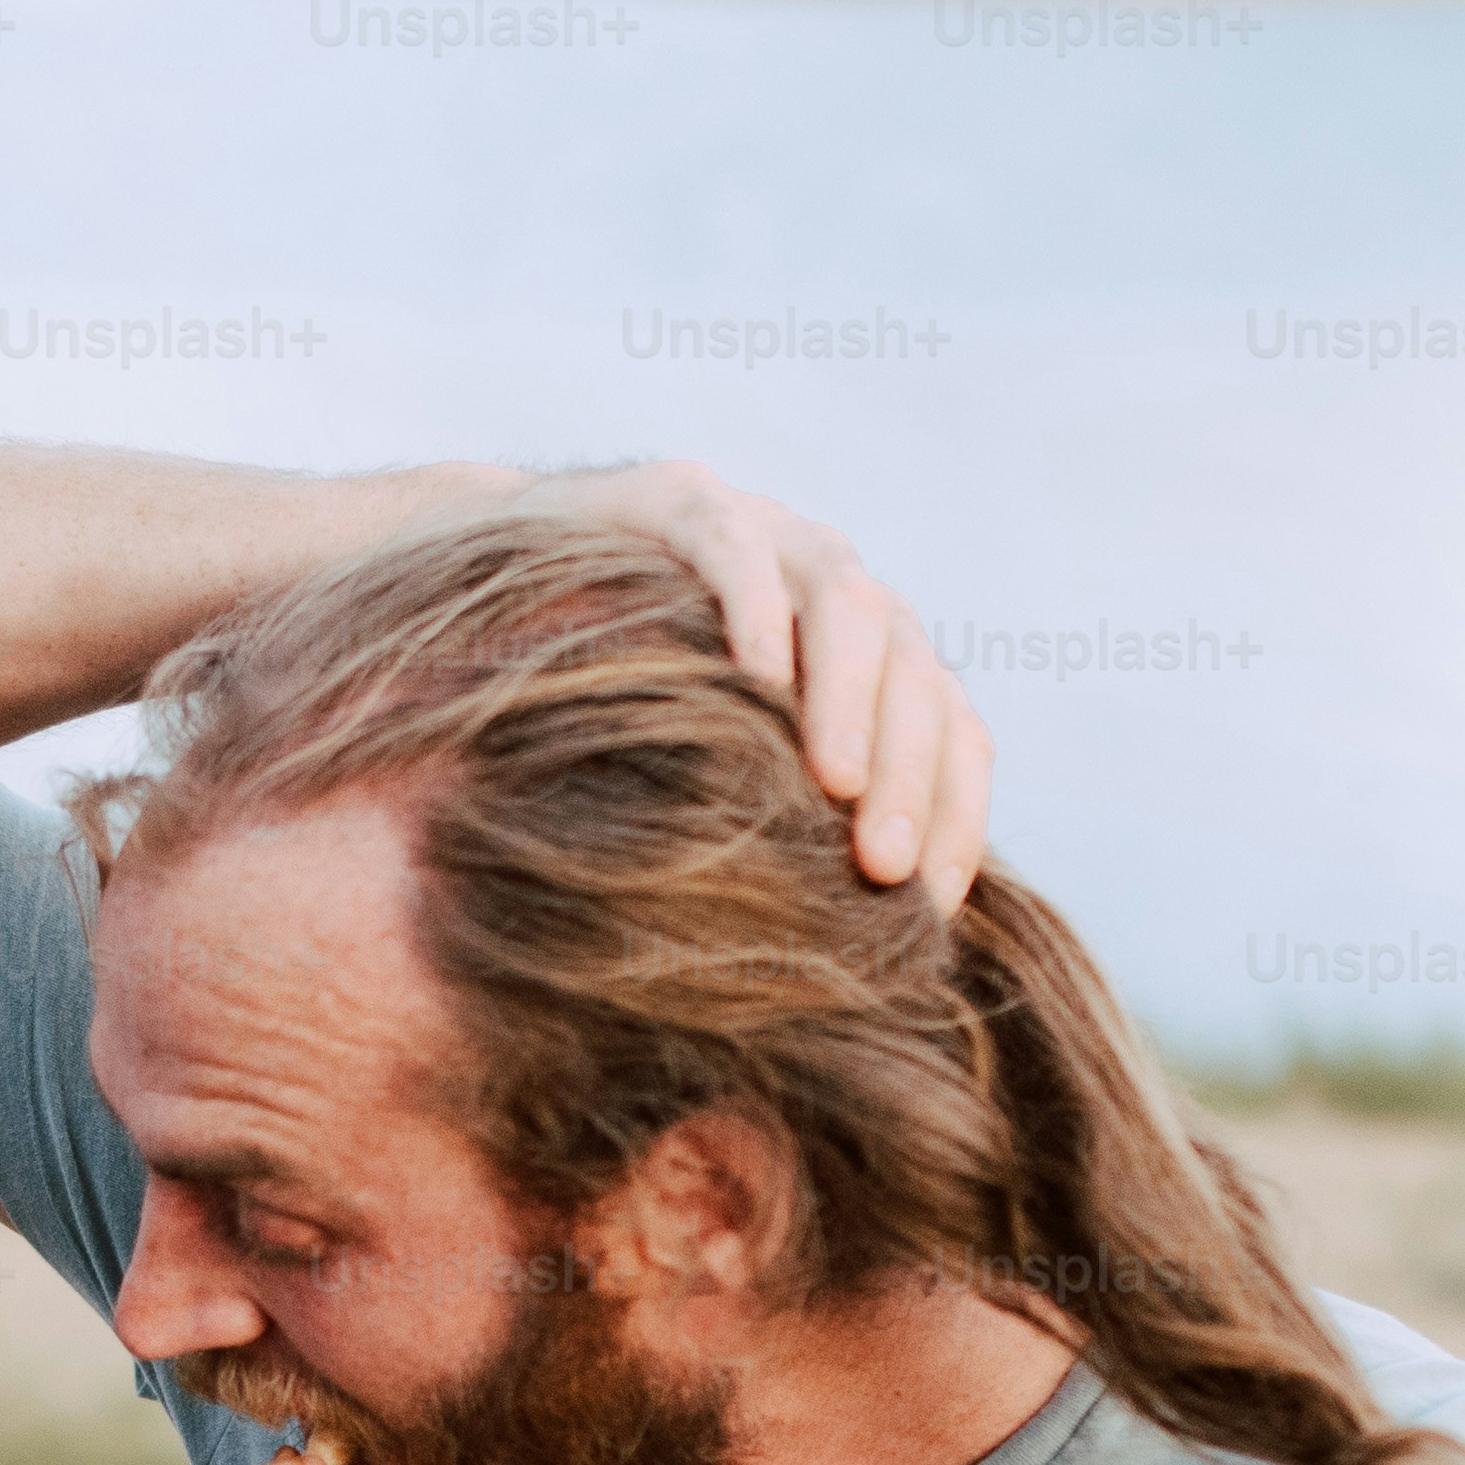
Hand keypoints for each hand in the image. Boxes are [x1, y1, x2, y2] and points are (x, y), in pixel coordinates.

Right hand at [500, 462, 991, 908]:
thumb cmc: (620, 704)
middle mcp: (835, 587)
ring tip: (831, 785)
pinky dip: (758, 607)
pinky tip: (756, 676)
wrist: (510, 577)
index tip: (930, 908)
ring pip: (849, 600)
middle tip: (882, 869)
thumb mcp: (719, 774)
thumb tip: (836, 963)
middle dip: (908, 773)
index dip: (954, 813)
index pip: (950, 728)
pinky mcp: (682, 501)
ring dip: (850, 698)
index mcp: (870, 656)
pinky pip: (738, 548)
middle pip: (915, 670)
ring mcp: (767, 532)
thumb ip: (785, 828)